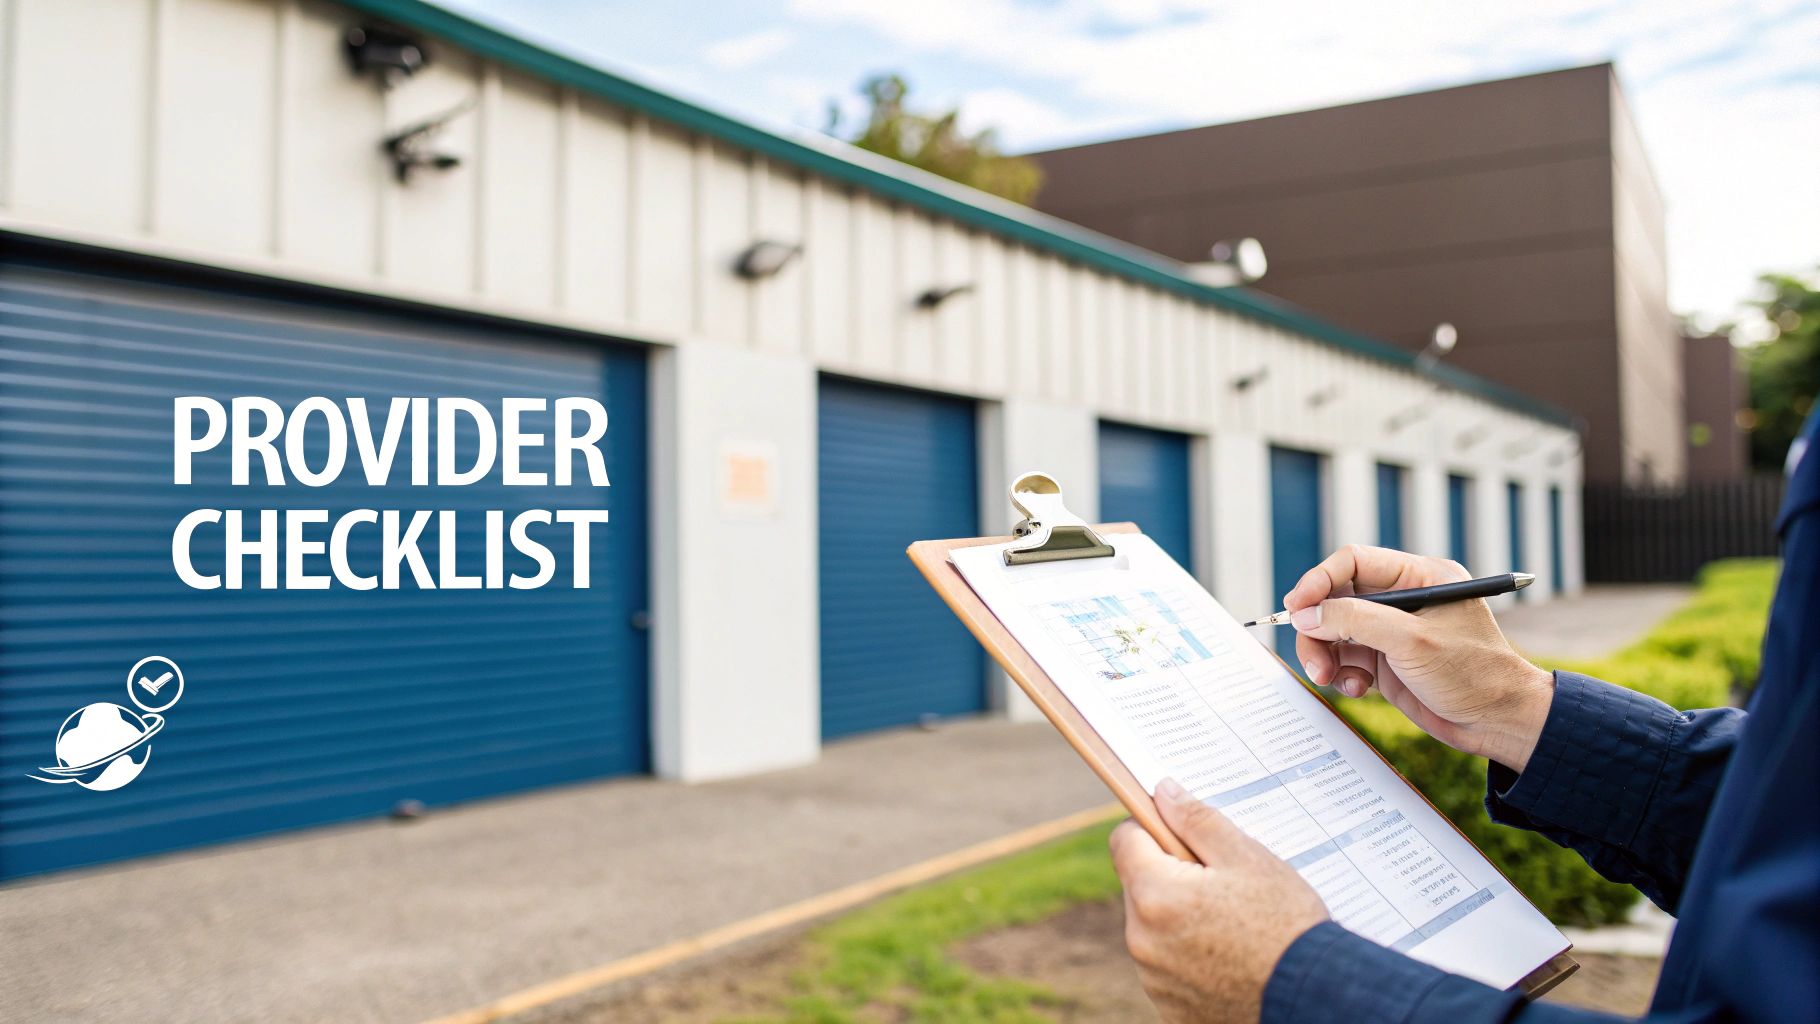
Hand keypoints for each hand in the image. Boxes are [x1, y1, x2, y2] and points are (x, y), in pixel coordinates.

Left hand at [1110, 777, 1328, 1023]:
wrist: (1315, 999)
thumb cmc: (1286, 925)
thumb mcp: (1247, 858)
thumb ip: (1197, 820)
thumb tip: (1163, 792)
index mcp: (1156, 894)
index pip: (1124, 840)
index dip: (1152, 828)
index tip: (1180, 834)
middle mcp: (1142, 941)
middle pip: (1140, 886)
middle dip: (1171, 876)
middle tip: (1222, 884)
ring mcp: (1154, 979)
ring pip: (1153, 928)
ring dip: (1178, 919)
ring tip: (1232, 925)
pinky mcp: (1170, 1008)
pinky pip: (1167, 968)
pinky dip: (1188, 958)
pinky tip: (1228, 958)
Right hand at [1283, 545, 1554, 771]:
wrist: (1498, 723)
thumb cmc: (1473, 675)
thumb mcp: (1411, 641)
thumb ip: (1355, 620)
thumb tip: (1305, 613)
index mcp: (1420, 576)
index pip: (1354, 562)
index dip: (1320, 581)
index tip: (1296, 606)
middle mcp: (1403, 599)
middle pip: (1337, 599)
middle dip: (1318, 628)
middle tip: (1312, 658)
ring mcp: (1392, 631)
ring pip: (1335, 631)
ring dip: (1324, 654)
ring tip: (1329, 677)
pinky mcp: (1386, 661)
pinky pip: (1345, 658)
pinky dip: (1341, 673)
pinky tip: (1357, 689)